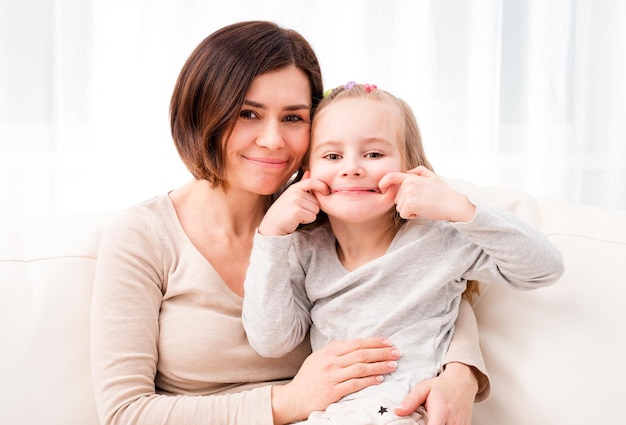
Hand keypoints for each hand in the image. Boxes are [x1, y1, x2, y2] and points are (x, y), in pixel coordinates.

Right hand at [259, 171, 328, 235]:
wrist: (272, 225)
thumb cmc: (283, 211)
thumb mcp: (291, 194)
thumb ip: (302, 184)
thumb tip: (308, 172)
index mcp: (294, 187)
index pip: (312, 182)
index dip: (322, 186)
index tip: (327, 191)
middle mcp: (294, 193)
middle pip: (317, 201)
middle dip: (311, 208)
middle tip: (298, 211)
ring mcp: (295, 201)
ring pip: (316, 209)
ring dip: (309, 215)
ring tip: (297, 215)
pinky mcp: (296, 212)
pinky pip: (312, 216)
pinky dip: (306, 220)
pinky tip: (297, 220)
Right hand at [271, 338, 401, 423]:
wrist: (292, 398)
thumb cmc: (306, 378)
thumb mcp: (317, 358)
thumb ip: (333, 351)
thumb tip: (349, 344)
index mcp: (328, 352)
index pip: (356, 343)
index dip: (374, 342)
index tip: (388, 342)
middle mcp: (330, 362)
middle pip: (361, 354)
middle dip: (382, 352)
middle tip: (397, 352)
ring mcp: (331, 376)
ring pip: (361, 368)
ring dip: (379, 366)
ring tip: (393, 365)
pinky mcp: (332, 392)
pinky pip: (355, 384)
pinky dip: (369, 381)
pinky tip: (380, 379)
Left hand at [378, 166, 475, 222]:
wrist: (453, 204)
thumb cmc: (444, 192)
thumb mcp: (432, 176)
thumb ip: (419, 171)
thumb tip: (407, 171)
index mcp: (411, 177)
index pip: (390, 176)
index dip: (383, 183)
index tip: (381, 188)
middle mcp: (408, 184)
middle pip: (396, 198)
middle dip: (406, 203)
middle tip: (422, 202)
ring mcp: (408, 193)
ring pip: (399, 207)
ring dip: (410, 210)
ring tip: (424, 206)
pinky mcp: (409, 204)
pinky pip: (404, 214)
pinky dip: (412, 216)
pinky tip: (423, 211)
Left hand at [394, 362, 478, 424]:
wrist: (462, 383)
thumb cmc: (442, 386)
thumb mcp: (423, 388)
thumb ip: (410, 401)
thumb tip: (398, 411)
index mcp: (442, 412)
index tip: (417, 424)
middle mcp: (453, 422)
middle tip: (422, 421)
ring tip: (431, 420)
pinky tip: (439, 422)